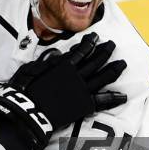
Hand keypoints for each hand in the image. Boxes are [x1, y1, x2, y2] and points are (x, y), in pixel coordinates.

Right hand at [0, 33, 126, 149]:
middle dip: (105, 51)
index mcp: (63, 65)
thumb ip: (47, 62)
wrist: (29, 112)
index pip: (81, 51)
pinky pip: (103, 101)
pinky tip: (123, 96)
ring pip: (103, 77)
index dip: (90, 43)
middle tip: (112, 45)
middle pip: (96, 61)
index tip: (97, 37)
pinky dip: (114, 98)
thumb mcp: (32, 69)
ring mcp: (82, 90)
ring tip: (122, 64)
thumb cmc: (25, 90)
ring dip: (114, 69)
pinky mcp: (84, 106)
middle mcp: (76, 75)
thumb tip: (60, 54)